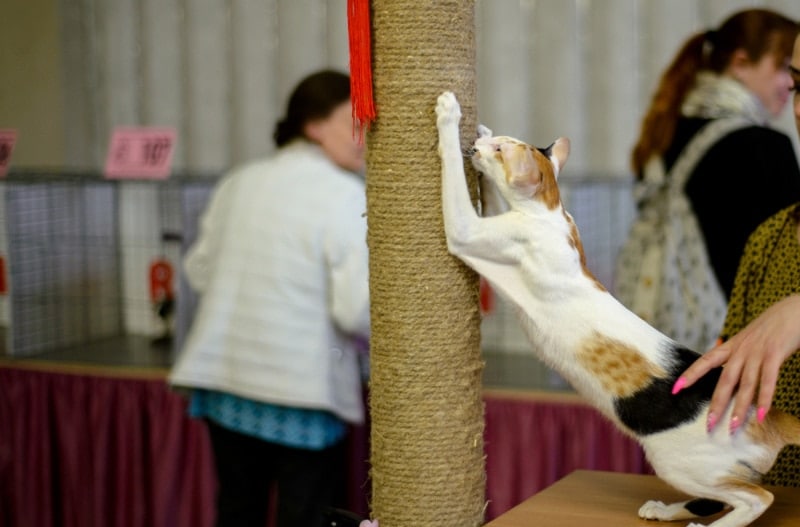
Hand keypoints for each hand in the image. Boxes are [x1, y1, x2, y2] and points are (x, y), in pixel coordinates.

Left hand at [672, 294, 799, 431]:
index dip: (690, 375)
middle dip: (716, 404)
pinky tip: (762, 415)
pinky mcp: (775, 354)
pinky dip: (765, 398)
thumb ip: (739, 354)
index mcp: (732, 346)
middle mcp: (741, 350)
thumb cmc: (772, 326)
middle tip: (708, 425)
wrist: (794, 308)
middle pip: (725, 380)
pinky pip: (768, 380)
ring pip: (745, 384)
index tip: (675, 388)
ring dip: (740, 407)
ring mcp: (757, 352)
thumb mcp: (750, 339)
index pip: (705, 361)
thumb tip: (731, 371)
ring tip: (734, 427)